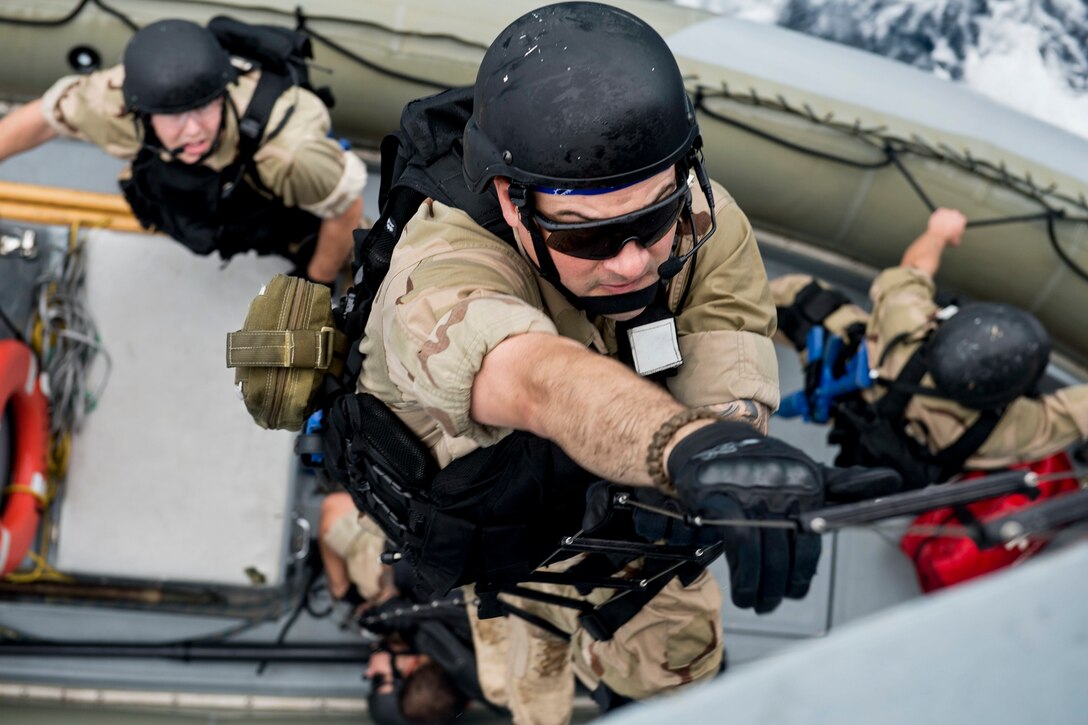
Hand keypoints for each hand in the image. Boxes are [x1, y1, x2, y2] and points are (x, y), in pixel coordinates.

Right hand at [668, 421, 900, 612]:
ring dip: (759, 587)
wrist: (710, 440)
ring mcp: (749, 491)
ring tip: (754, 602)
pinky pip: (738, 541)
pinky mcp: (718, 497)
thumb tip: (894, 480)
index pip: (813, 538)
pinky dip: (742, 571)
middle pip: (787, 551)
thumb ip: (845, 484)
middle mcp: (781, 486)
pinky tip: (740, 589)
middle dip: (780, 587)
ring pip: (762, 551)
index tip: (795, 591)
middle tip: (770, 603)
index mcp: (806, 483)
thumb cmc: (762, 464)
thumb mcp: (805, 471)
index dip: (803, 572)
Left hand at [926, 208, 966, 246]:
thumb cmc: (946, 237)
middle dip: (951, 221)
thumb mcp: (956, 241)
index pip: (961, 221)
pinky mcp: (940, 211)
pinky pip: (940, 211)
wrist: (938, 234)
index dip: (957, 225)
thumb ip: (957, 239)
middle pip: (954, 216)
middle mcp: (956, 214)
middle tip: (947, 226)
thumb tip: (956, 241)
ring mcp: (948, 211)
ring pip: (947, 214)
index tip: (954, 228)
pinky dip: (938, 215)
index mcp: (962, 220)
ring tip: (941, 225)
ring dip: (945, 218)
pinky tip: (937, 220)